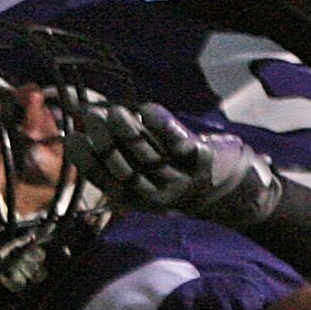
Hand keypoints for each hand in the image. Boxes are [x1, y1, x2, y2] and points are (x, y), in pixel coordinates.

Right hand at [91, 100, 285, 228]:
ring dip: (129, 131)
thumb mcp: (154, 176)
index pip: (107, 183)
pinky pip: (177, 142)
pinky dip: (161, 124)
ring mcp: (181, 179)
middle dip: (105, 141)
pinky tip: (147, 108)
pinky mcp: (201, 161)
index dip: (87, 163)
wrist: (238, 194)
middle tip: (91, 114)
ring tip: (115, 110)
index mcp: (142, 201)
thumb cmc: (185, 177)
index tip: (72, 138)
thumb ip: (125, 155)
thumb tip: (87, 125)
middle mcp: (159, 195)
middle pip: (125, 169)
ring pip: (148, 155)